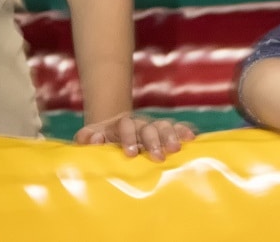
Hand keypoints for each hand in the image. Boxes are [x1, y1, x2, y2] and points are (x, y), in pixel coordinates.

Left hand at [74, 111, 196, 158]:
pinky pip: (176, 127)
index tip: (131, 154)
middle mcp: (139, 123)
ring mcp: (153, 126)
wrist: (111, 130)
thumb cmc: (99, 140)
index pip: (126, 126)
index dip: (129, 138)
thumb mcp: (87, 137)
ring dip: (170, 136)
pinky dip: (184, 130)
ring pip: (163, 126)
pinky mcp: (164, 131)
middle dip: (154, 141)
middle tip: (158, 157)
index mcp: (120, 124)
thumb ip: (87, 138)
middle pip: (148, 127)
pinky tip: (192, 137)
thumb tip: (96, 138)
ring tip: (175, 149)